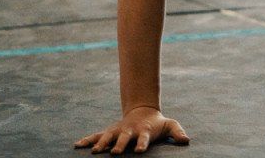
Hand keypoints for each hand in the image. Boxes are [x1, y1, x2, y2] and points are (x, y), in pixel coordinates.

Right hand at [75, 106, 189, 152]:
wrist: (143, 110)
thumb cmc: (157, 123)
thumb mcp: (169, 124)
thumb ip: (177, 131)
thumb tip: (186, 140)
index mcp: (144, 131)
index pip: (144, 138)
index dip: (142, 144)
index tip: (140, 151)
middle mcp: (129, 131)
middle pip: (124, 138)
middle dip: (120, 144)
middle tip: (115, 153)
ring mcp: (118, 131)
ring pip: (108, 136)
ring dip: (102, 143)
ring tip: (95, 151)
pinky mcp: (110, 132)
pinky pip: (97, 136)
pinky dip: (88, 140)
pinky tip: (78, 146)